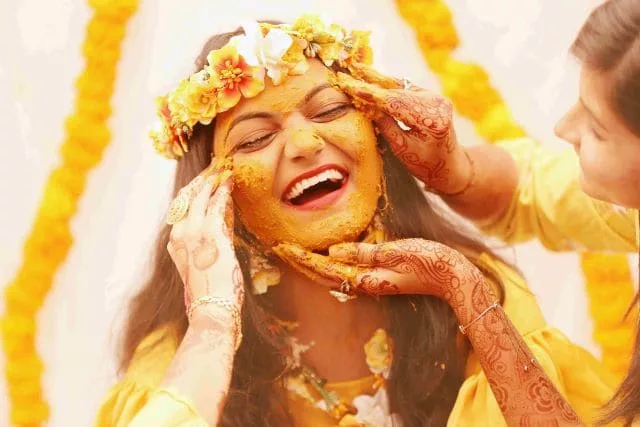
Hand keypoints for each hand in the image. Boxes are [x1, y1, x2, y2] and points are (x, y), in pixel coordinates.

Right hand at [167, 166, 243, 316]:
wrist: (211, 308)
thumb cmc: (210, 293)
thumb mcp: (202, 265)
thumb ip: (208, 244)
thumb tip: (220, 225)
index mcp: (175, 244)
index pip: (181, 210)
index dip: (192, 195)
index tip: (202, 184)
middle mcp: (179, 235)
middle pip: (187, 200)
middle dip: (200, 184)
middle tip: (213, 172)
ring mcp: (193, 233)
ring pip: (200, 198)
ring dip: (212, 184)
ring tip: (223, 174)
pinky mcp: (211, 234)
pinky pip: (216, 205)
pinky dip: (223, 193)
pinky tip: (229, 184)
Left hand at [273, 238, 491, 308]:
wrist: (455, 278)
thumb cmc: (429, 262)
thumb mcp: (395, 252)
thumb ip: (363, 253)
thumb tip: (332, 252)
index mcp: (365, 278)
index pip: (324, 269)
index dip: (301, 257)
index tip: (281, 246)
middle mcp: (365, 283)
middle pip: (323, 275)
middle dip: (301, 262)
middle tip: (279, 247)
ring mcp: (373, 281)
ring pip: (333, 274)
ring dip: (313, 263)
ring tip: (296, 251)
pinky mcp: (381, 276)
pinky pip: (347, 271)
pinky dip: (330, 264)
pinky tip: (327, 257)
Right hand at [334, 65, 472, 194]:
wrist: (450, 165)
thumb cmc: (426, 165)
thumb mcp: (403, 150)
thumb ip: (387, 127)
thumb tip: (367, 106)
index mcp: (431, 120)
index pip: (395, 103)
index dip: (371, 94)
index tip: (352, 87)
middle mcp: (436, 103)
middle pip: (397, 90)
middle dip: (371, 82)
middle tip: (349, 72)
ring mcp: (435, 97)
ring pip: (401, 86)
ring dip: (378, 79)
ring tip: (357, 69)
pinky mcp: (430, 96)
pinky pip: (405, 89)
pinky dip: (388, 85)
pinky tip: (372, 77)